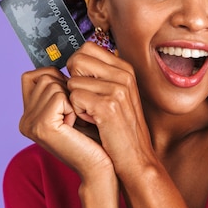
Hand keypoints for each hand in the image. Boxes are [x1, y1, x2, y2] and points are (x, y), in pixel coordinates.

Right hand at [19, 66, 113, 179]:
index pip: (33, 75)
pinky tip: (77, 125)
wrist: (101, 167)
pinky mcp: (41, 126)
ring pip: (52, 82)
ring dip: (73, 97)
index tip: (74, 99)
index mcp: (30, 114)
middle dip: (68, 88)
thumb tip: (69, 56)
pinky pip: (60, 95)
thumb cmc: (96, 136)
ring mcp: (30, 123)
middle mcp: (25, 119)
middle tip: (78, 114)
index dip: (57, 78)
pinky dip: (75, 105)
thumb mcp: (77, 107)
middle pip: (44, 75)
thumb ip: (64, 87)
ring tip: (78, 120)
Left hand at [66, 42, 157, 182]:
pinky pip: (74, 98)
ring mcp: (118, 88)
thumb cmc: (120, 130)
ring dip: (75, 101)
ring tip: (92, 115)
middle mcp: (124, 74)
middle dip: (73, 81)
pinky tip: (93, 123)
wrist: (136, 159)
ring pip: (72, 82)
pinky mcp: (108, 105)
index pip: (87, 48)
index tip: (86, 87)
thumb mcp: (117, 95)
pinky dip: (77, 113)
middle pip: (76, 60)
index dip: (77, 67)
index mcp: (125, 69)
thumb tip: (71, 60)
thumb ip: (100, 75)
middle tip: (87, 102)